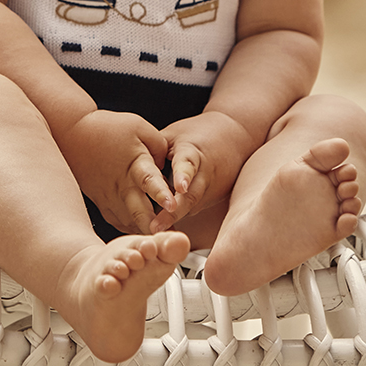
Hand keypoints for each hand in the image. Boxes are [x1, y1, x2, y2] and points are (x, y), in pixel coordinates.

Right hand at [56, 110, 174, 233]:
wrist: (73, 134)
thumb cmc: (106, 128)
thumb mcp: (139, 127)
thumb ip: (160, 146)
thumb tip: (169, 165)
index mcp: (134, 164)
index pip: (149, 180)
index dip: (161, 194)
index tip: (172, 206)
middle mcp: (122, 185)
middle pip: (139, 212)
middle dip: (154, 228)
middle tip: (168, 241)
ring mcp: (111, 197)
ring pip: (129, 222)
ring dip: (144, 234)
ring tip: (162, 247)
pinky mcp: (103, 203)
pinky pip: (119, 222)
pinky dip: (131, 231)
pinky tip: (143, 236)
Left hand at [150, 113, 256, 231]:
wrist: (235, 135)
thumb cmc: (199, 133)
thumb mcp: (175, 134)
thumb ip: (154, 149)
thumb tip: (130, 161)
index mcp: (194, 152)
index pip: (188, 164)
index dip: (183, 176)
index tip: (178, 187)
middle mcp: (206, 173)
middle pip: (191, 195)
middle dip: (174, 212)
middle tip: (155, 226)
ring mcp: (213, 188)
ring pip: (193, 206)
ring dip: (176, 220)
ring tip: (155, 232)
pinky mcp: (214, 198)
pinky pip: (194, 209)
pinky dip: (180, 217)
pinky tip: (164, 227)